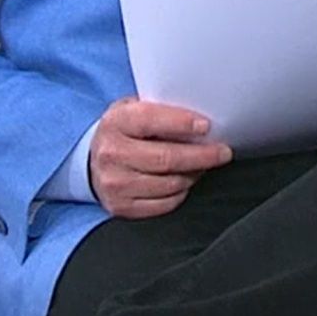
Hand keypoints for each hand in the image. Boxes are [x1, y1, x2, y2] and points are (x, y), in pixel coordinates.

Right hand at [89, 96, 231, 218]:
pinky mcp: (122, 206)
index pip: (150, 120)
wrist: (94, 160)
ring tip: (203, 165)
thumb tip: (201, 119)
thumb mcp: (135, 109)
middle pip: (166, 158)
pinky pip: (164, 203)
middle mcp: (112, 153)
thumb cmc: (126, 131)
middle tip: (222, 151)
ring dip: (193, 175)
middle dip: (201, 155)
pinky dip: (181, 193)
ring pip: (169, 183)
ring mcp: (114, 183)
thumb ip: (162, 110)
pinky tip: (185, 181)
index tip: (206, 126)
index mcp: (116, 122)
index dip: (181, 123)